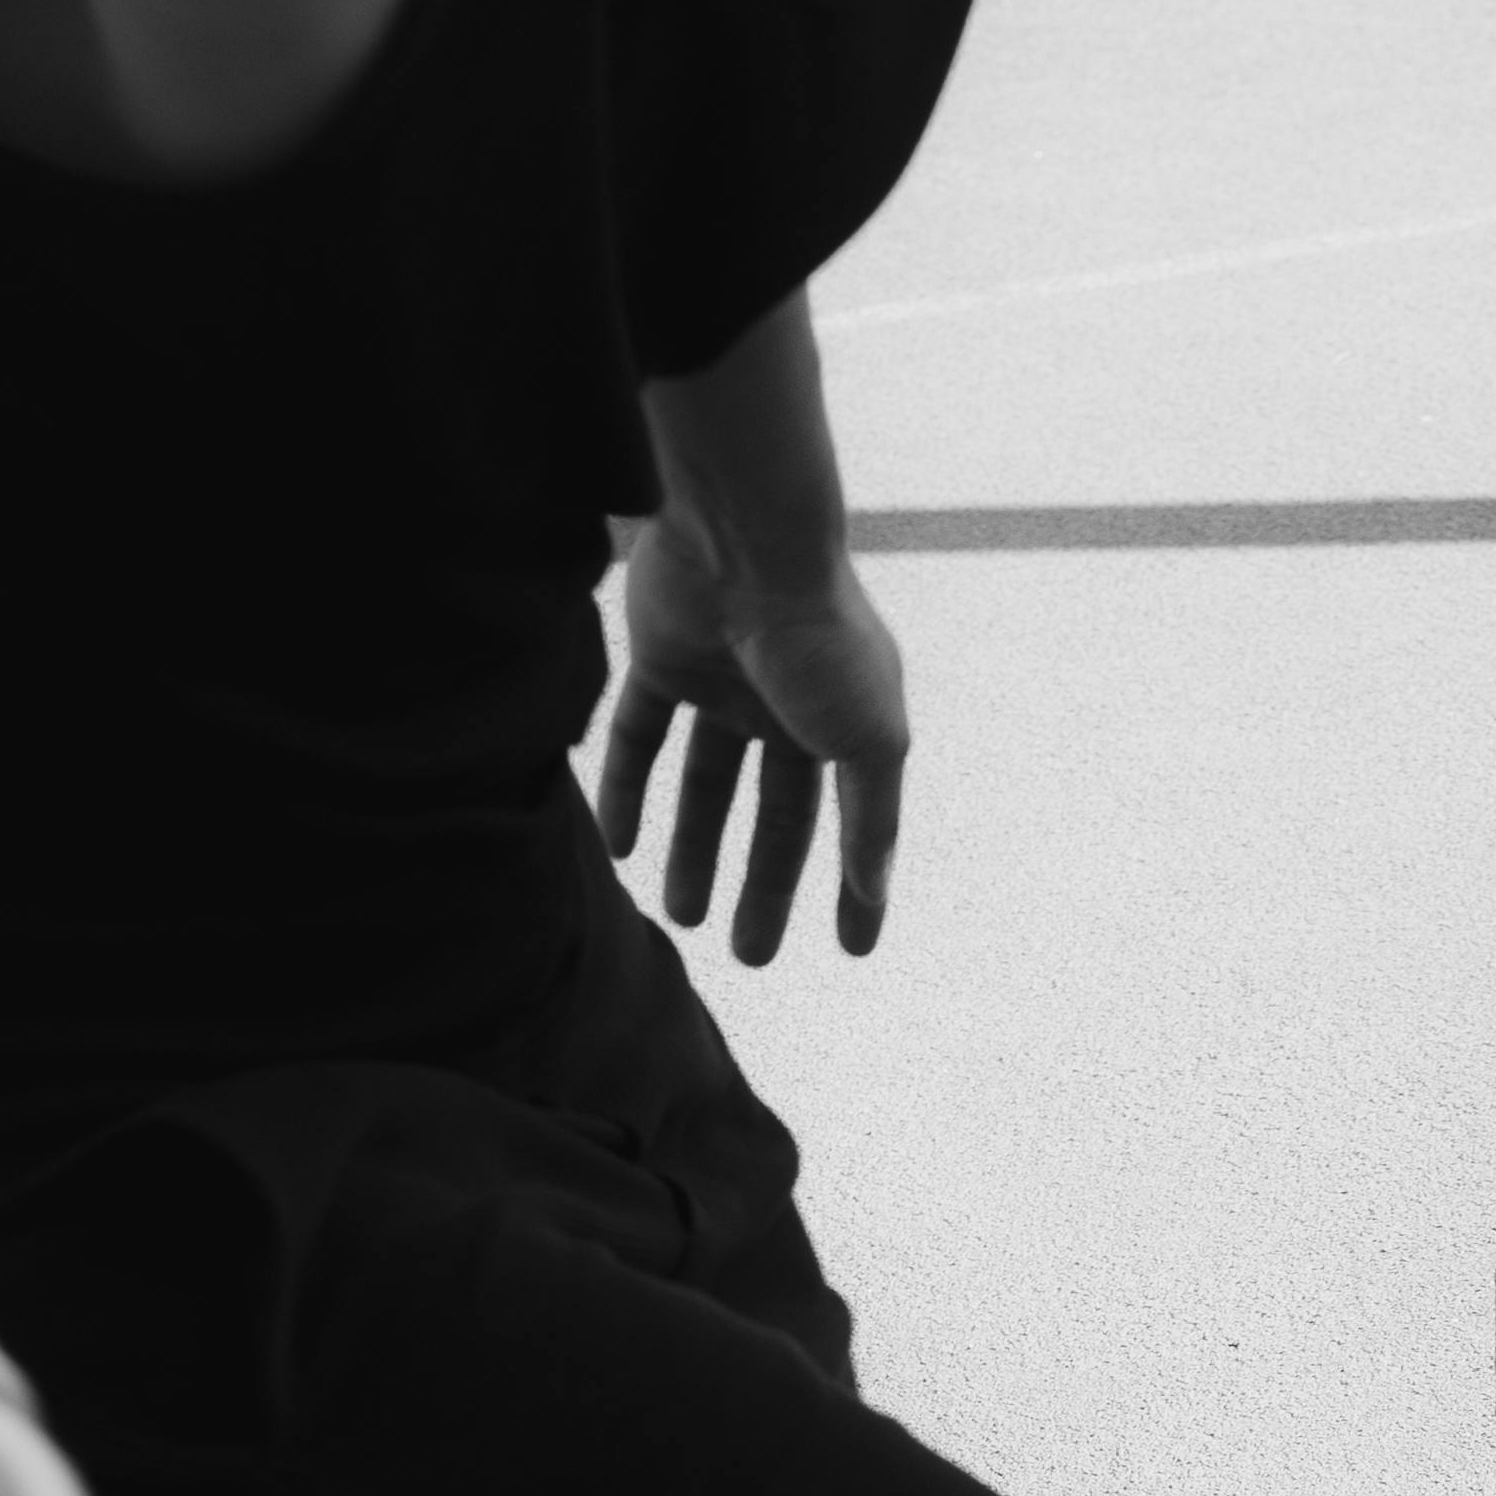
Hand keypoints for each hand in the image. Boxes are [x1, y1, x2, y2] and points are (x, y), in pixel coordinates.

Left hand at [592, 518, 905, 961]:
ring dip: (692, 850)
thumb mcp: (872, 737)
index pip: (846, 822)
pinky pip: (638, 736)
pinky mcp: (659, 658)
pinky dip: (626, 790)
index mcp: (843, 721)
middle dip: (759, 886)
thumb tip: (874, 887)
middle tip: (748, 955)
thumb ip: (871, 814)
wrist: (748, 539)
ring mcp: (720, 682)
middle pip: (769, 814)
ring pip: (701, 783)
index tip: (851, 950)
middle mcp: (784, 705)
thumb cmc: (823, 638)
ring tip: (679, 916)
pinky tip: (621, 846)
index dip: (852, 888)